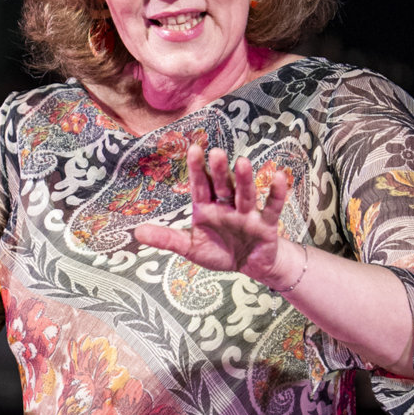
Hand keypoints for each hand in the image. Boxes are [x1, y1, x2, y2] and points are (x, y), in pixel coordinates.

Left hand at [134, 144, 292, 282]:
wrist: (250, 265)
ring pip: (245, 193)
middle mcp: (227, 206)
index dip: (197, 169)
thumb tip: (136, 232)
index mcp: (207, 208)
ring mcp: (247, 213)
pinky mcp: (266, 224)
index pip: (200, 186)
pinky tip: (277, 176)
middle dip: (219, 171)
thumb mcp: (190, 248)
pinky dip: (276, 193)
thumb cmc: (220, 252)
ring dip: (244, 180)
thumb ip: (167, 239)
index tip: (193, 149)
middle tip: (216, 152)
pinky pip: (271, 207)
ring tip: (243, 162)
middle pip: (222, 185)